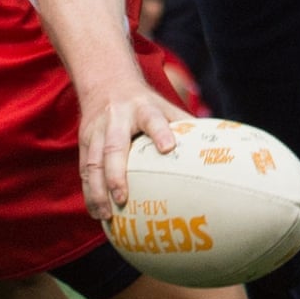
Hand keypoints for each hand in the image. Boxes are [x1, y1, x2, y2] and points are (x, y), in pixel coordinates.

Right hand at [77, 83, 184, 218]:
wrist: (106, 82)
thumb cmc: (144, 103)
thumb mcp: (165, 106)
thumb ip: (185, 125)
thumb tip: (215, 150)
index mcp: (143, 108)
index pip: (153, 120)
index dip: (160, 133)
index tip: (168, 148)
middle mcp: (117, 118)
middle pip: (113, 147)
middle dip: (116, 174)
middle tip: (123, 199)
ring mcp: (97, 130)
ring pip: (93, 162)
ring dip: (97, 191)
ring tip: (107, 216)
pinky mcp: (84, 141)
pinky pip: (85, 169)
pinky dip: (89, 192)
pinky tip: (97, 212)